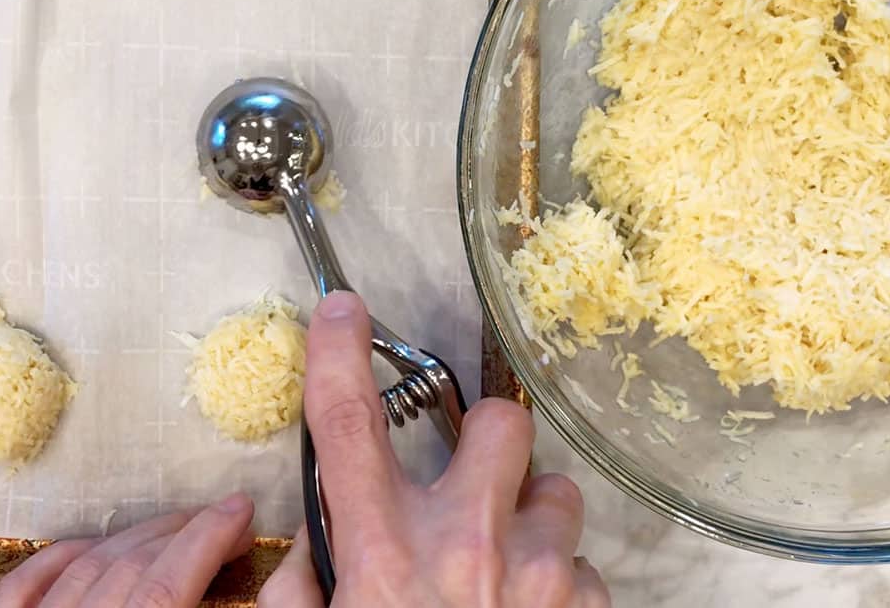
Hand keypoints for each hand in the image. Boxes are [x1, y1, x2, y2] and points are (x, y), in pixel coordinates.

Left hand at [0, 493, 255, 606]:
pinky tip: (90, 545)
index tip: (240, 510)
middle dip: (186, 532)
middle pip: (132, 568)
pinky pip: (22, 590)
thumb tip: (253, 581)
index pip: (168, 585)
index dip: (209, 539)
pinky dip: (59, 559)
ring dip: (138, 538)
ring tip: (177, 526)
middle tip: (225, 517)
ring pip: (86, 568)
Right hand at [259, 291, 609, 606]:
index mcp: (383, 552)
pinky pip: (586, 564)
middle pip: (497, 424)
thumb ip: (300, 597)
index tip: (342, 312)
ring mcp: (539, 574)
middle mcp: (466, 545)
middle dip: (485, 442)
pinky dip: (563, 583)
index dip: (336, 354)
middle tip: (471, 480)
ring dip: (532, 521)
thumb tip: (302, 558)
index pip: (347, 425)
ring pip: (555, 494)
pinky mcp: (589, 604)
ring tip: (508, 573)